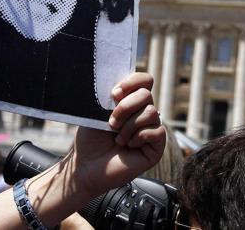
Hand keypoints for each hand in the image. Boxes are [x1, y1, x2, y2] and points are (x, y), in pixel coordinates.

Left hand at [70, 73, 164, 195]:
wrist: (86, 165)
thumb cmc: (90, 139)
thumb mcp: (97, 112)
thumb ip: (111, 97)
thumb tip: (121, 87)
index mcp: (130, 101)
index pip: (144, 80)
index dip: (132, 82)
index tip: (114, 94)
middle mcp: (142, 113)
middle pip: (146, 94)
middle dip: (125, 107)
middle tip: (111, 122)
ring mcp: (150, 129)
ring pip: (151, 112)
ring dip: (129, 125)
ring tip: (118, 138)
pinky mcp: (156, 147)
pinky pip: (157, 131)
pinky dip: (139, 137)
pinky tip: (129, 146)